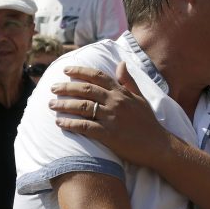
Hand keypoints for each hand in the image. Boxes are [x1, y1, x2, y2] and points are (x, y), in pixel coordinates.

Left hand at [49, 62, 171, 167]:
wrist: (159, 145)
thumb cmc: (149, 123)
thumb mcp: (140, 98)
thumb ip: (128, 81)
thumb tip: (120, 63)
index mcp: (122, 92)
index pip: (98, 76)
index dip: (80, 71)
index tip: (66, 70)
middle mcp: (116, 102)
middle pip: (85, 89)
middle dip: (66, 87)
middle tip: (52, 87)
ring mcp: (111, 118)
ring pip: (82, 106)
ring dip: (64, 104)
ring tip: (51, 105)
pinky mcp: (108, 134)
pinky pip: (84, 126)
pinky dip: (70, 123)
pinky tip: (60, 122)